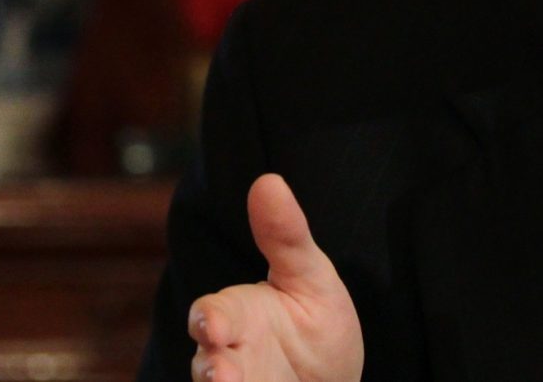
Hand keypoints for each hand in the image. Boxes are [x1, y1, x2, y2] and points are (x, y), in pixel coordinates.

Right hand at [189, 174, 363, 381]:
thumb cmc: (314, 323)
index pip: (210, 315)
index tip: (213, 325)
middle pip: (206, 364)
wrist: (335, 380)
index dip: (208, 320)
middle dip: (211, 370)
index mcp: (236, 316)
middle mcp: (230, 356)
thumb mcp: (311, 277)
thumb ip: (287, 237)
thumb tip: (268, 180)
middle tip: (220, 375)